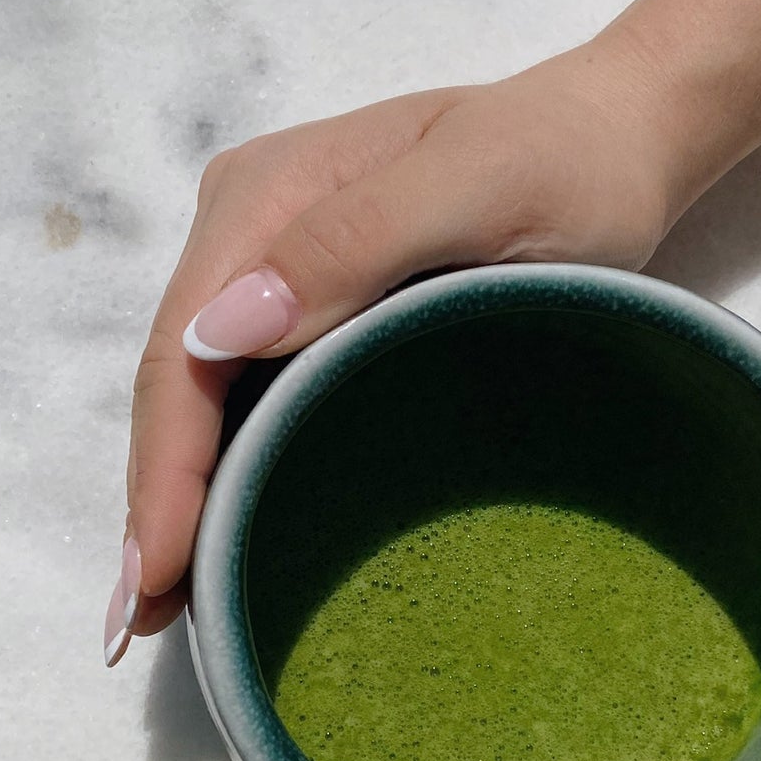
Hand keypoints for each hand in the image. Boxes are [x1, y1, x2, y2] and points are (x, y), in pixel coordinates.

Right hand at [107, 33, 683, 662]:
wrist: (616, 139)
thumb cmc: (567, 163)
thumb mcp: (478, 187)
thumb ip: (354, 243)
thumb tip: (223, 336)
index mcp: (265, 197)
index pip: (185, 351)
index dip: (165, 467)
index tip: (154, 571)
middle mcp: (248, 232)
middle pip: (178, 382)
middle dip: (157, 500)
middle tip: (143, 620)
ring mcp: (274, 271)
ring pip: (204, 398)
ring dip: (181, 496)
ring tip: (164, 604)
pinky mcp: (311, 307)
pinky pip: (249, 397)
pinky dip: (227, 471)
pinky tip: (218, 536)